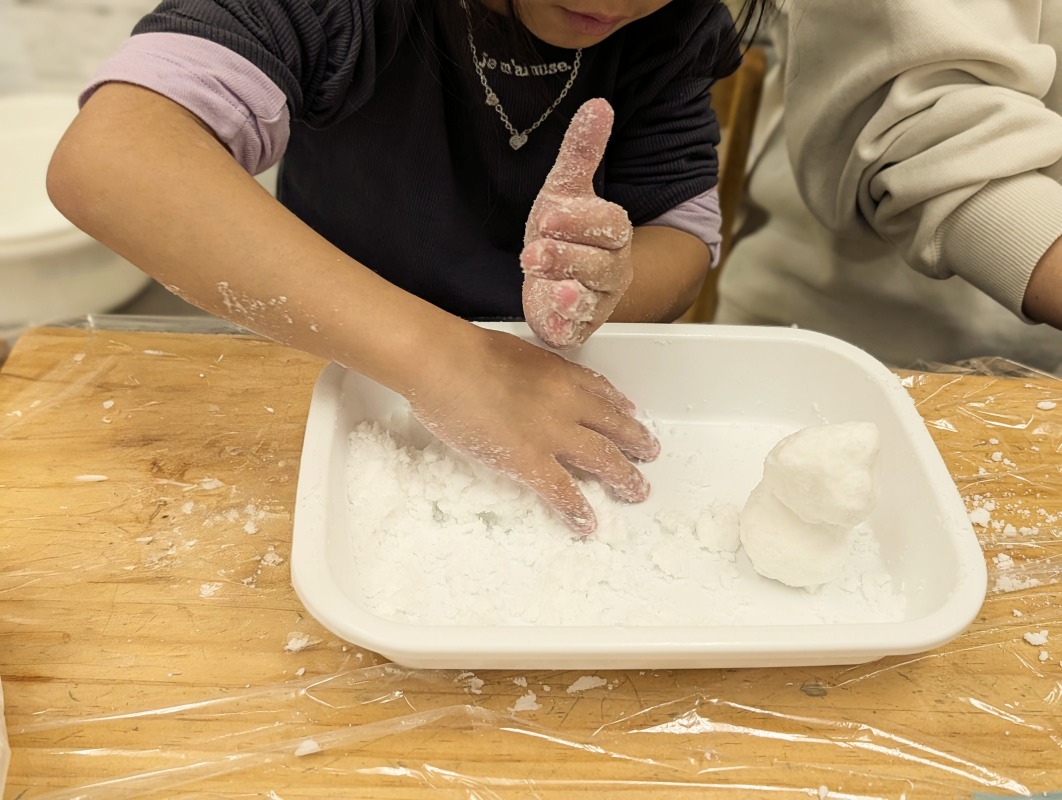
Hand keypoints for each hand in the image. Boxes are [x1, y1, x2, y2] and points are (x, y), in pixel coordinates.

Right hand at [407, 326, 658, 533]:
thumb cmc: (466, 351)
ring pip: (602, 458)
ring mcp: (552, 434)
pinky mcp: (529, 461)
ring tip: (638, 490)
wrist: (445, 363)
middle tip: (650, 452)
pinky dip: (577, 509)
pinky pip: (562, 490)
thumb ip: (528, 370)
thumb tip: (522, 381)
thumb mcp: (513, 352)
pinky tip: (588, 523)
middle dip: (635, 441)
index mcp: (560, 373)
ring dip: (624, 476)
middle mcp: (567, 402)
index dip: (618, 406)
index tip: (630, 413)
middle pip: (613, 425)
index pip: (599, 390)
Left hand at [522, 98, 632, 349]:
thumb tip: (598, 105)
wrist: (553, 275)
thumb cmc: (563, 231)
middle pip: (601, 265)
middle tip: (533, 249)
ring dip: (566, 288)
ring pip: (590, 299)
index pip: (609, 227)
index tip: (549, 215)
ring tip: (541, 277)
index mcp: (612, 234)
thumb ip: (581, 151)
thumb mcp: (565, 188)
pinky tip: (550, 309)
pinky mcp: (575, 327)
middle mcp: (611, 271)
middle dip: (568, 256)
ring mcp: (596, 302)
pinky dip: (564, 322)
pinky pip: (576, 328)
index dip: (581, 222)